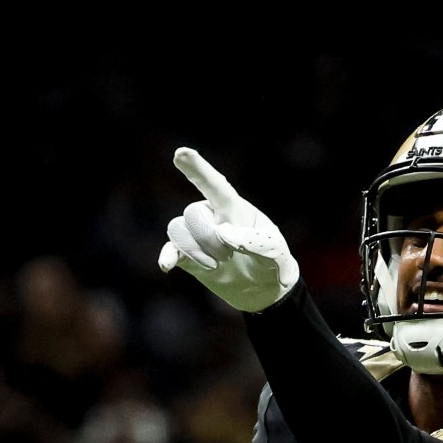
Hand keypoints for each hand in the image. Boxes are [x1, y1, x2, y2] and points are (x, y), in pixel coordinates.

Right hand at [158, 148, 299, 312]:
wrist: (263, 290)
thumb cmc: (273, 263)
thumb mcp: (275, 253)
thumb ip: (254, 242)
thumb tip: (223, 233)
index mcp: (234, 208)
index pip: (215, 185)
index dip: (198, 169)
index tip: (182, 153)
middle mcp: (211, 215)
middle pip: (193, 213)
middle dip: (210, 238)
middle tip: (231, 255)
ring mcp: (197, 234)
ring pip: (178, 229)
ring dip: (196, 250)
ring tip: (217, 264)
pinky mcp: (188, 255)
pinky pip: (170, 248)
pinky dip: (168, 256)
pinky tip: (167, 264)